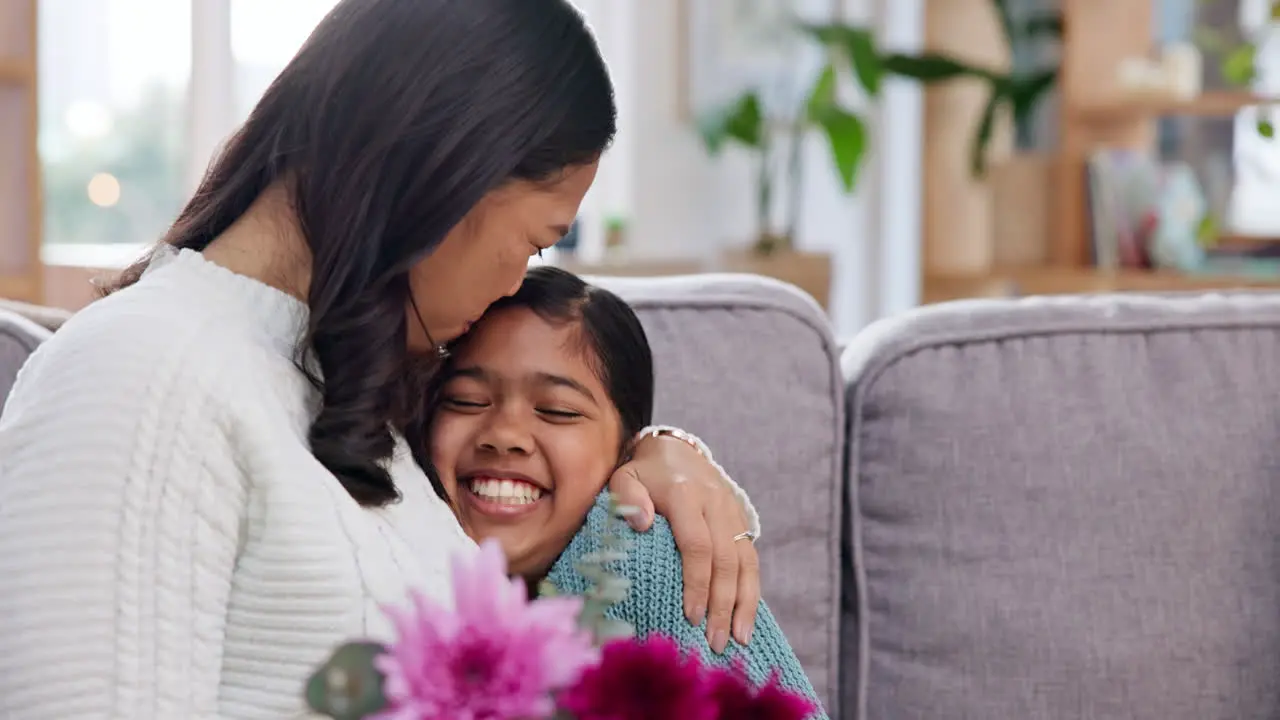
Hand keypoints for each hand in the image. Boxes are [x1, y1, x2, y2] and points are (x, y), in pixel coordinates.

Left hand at [607, 434, 759, 653]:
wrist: (677, 450)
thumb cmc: (644, 473)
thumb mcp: (625, 476)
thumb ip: (627, 496)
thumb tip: (642, 524)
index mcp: (686, 494)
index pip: (696, 544)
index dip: (696, 582)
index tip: (691, 615)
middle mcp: (716, 504)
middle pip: (725, 560)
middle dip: (722, 604)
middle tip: (713, 641)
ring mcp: (733, 513)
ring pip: (746, 563)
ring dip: (743, 604)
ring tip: (738, 640)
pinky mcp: (742, 523)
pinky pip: (751, 560)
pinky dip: (751, 592)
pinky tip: (745, 620)